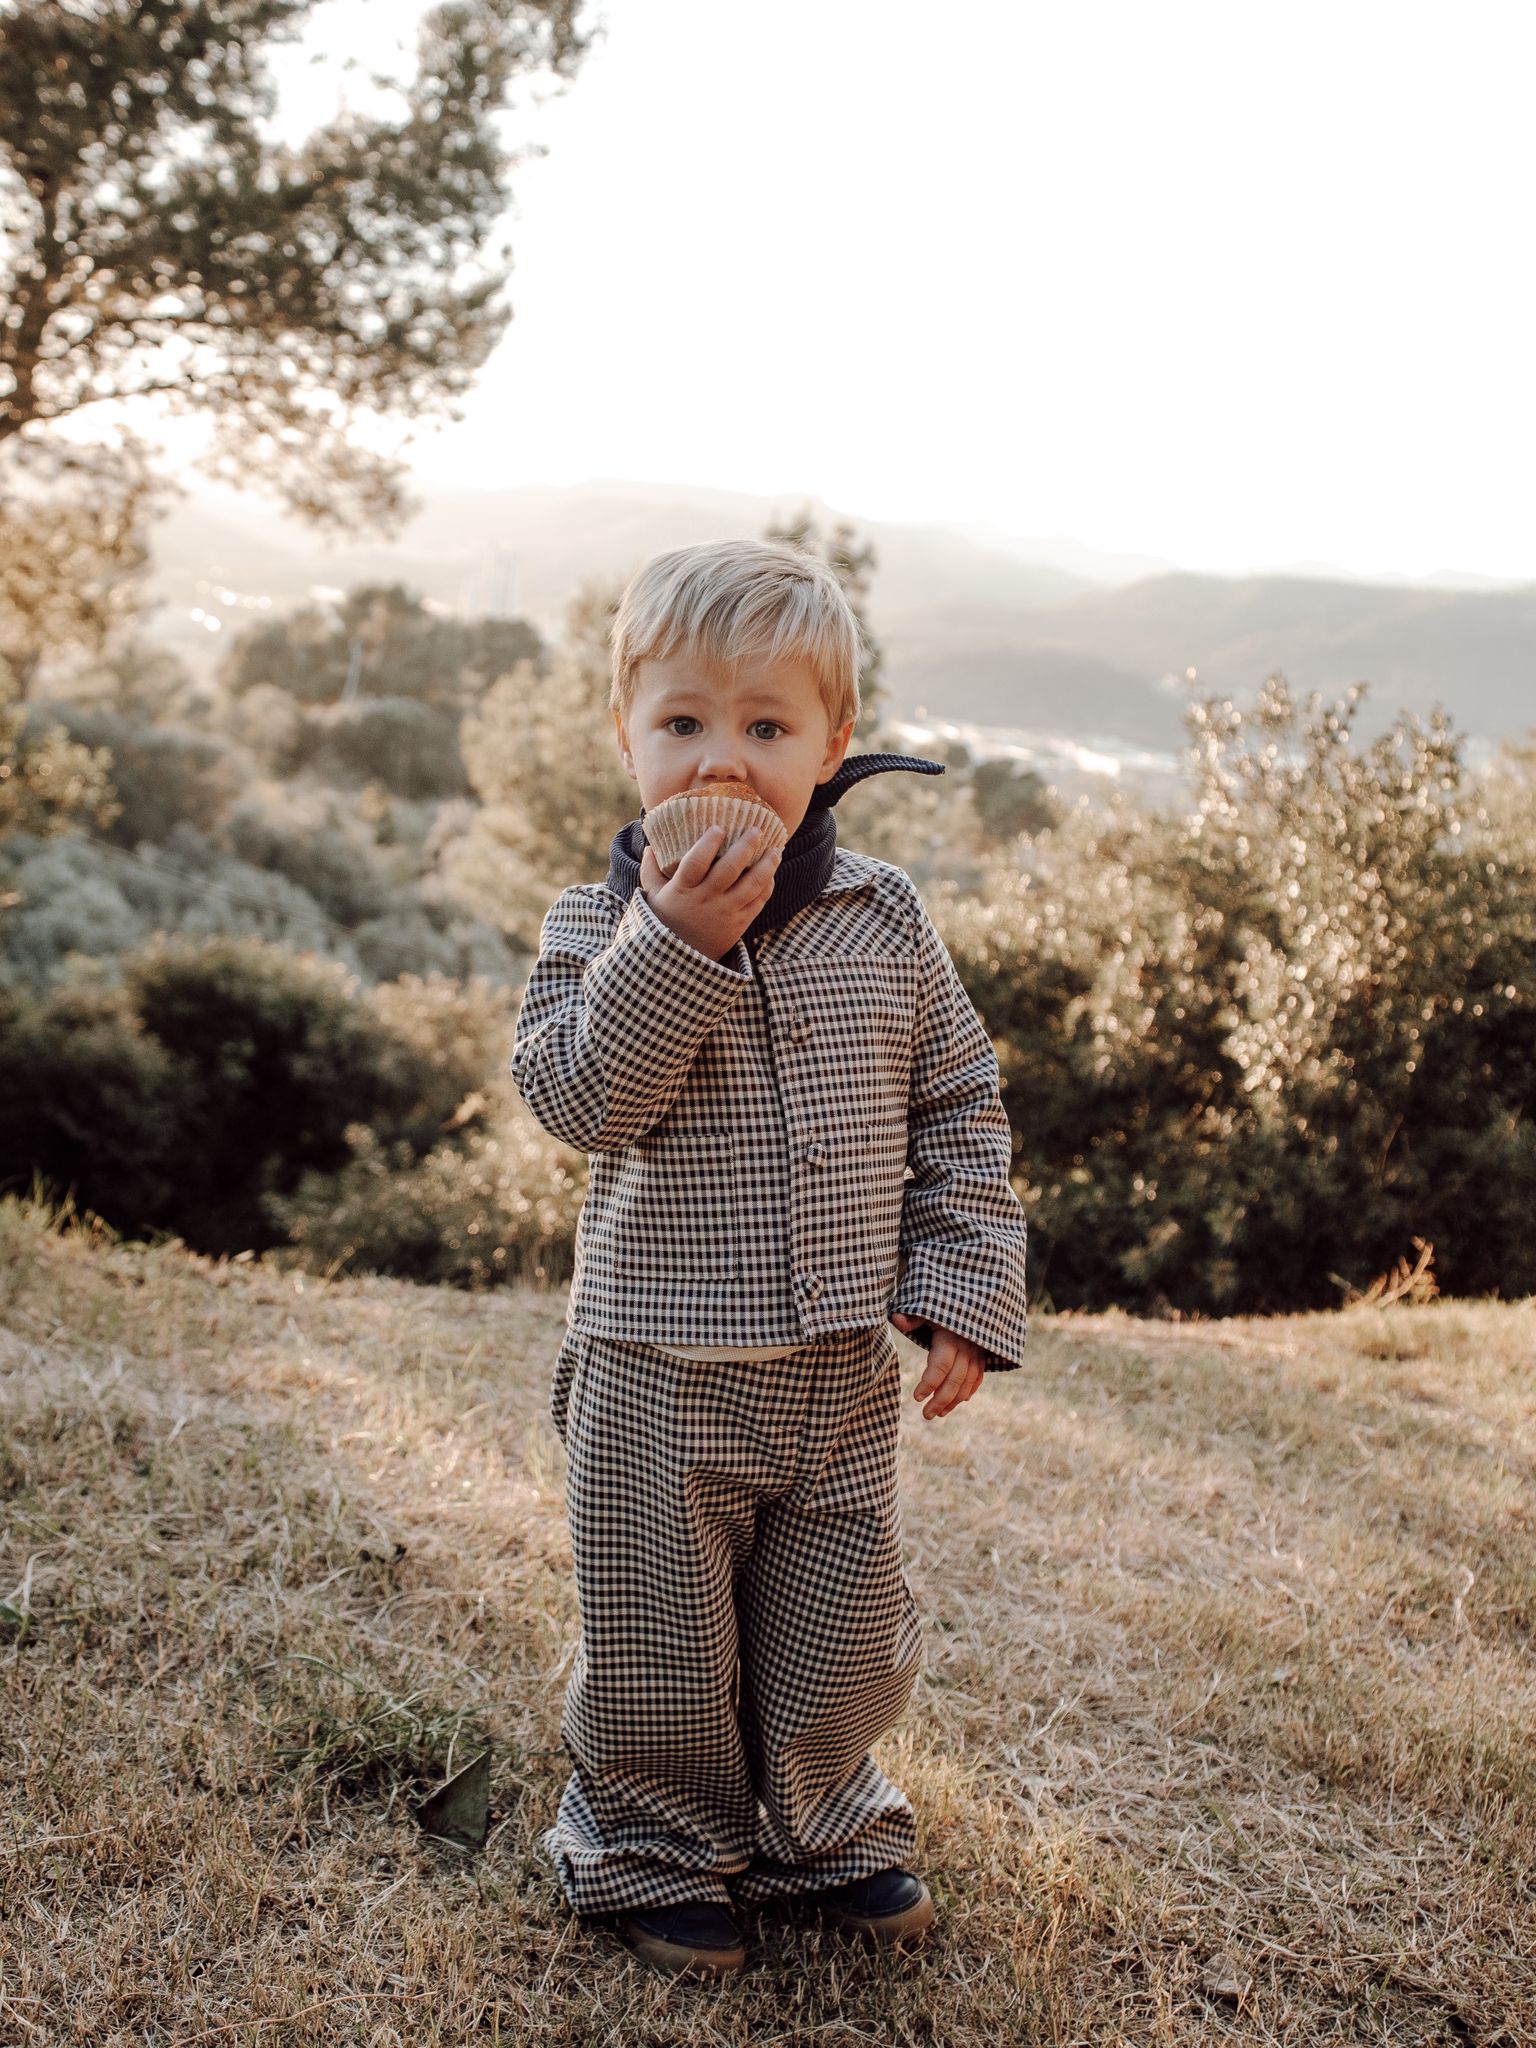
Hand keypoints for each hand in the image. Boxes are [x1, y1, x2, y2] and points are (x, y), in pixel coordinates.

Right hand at [640, 823, 781, 960]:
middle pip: (729, 869)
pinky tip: (771, 873)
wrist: (680, 961)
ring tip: (775, 850)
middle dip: (745, 846)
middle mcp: (706, 899)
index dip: (707, 844)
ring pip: (751, 885)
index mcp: (683, 889)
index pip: (695, 862)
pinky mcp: (739, 924)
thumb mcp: (652, 897)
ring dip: (767, 865)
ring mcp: (725, 912)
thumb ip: (650, 871)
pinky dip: (767, 886)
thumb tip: (649, 846)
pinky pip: (758, 902)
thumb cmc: (666, 922)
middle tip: (756, 829)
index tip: (718, 827)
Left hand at [890, 1312, 986, 1420]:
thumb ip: (913, 1316)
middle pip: (954, 1380)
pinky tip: (956, 1403)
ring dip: (953, 1401)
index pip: (940, 1366)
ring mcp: (977, 1354)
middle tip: (925, 1415)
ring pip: (967, 1384)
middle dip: (940, 1400)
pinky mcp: (983, 1357)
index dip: (929, 1383)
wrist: (975, 1298)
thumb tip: (896, 1319)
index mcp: (951, 1337)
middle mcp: (967, 1348)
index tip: (916, 1397)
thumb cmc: (944, 1303)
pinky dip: (967, 1392)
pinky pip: (977, 1379)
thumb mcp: (928, 1306)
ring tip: (937, 1414)